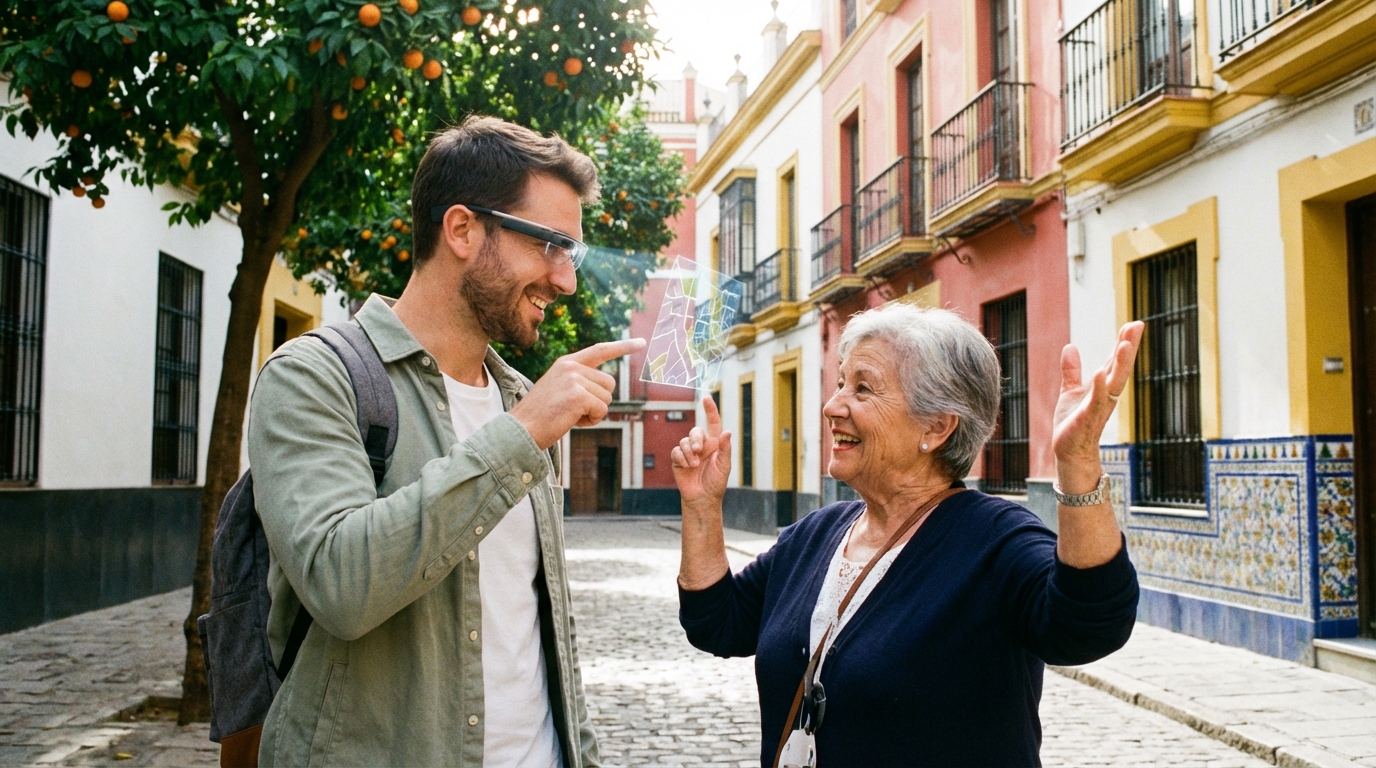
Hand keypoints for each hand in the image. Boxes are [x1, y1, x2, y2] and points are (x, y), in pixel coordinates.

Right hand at [509, 338, 645, 449]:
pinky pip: (602, 410)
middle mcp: (571, 367)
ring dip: (594, 412)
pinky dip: (592, 420)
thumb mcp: (560, 390)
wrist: (521, 429)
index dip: (622, 347)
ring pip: (607, 398)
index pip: (600, 350)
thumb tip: (606, 387)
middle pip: (609, 383)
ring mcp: (575, 379)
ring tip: (569, 415)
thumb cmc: (541, 416)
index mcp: (566, 363)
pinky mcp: (578, 395)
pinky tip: (572, 421)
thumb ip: (581, 383)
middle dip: (598, 401)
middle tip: (574, 411)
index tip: (642, 343)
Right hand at [671, 396, 731, 508]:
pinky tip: (687, 466)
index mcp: (715, 444)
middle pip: (696, 431)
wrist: (702, 498)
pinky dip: (681, 458)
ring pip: (684, 441)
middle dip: (696, 439)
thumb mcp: (724, 466)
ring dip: (689, 452)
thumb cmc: (716, 483)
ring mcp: (689, 452)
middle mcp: (701, 446)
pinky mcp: (678, 460)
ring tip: (694, 465)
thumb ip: (725, 449)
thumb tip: (727, 432)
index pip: (713, 423)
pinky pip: (676, 451)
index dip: (710, 410)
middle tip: (698, 450)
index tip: (706, 398)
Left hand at [1053, 322, 1143, 493]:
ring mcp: (1099, 407)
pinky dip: (1099, 388)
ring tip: (1124, 344)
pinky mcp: (1087, 419)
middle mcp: (1106, 396)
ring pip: (1113, 383)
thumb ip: (1072, 371)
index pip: (1115, 361)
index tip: (1135, 323)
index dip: (1124, 343)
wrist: (1069, 453)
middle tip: (1137, 326)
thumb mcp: (1070, 392)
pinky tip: (1100, 372)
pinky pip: (1095, 402)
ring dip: (1119, 364)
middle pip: (1120, 368)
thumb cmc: (1073, 424)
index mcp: (1103, 388)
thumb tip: (1070, 346)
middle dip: (1128, 347)